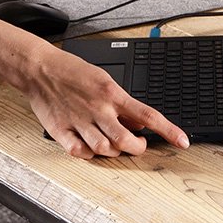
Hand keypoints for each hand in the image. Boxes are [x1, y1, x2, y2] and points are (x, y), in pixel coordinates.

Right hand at [22, 45, 188, 158]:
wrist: (40, 68)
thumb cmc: (72, 71)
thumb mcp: (104, 79)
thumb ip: (121, 103)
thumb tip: (140, 122)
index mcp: (111, 94)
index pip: (148, 115)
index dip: (168, 130)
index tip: (182, 141)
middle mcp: (97, 109)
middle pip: (127, 140)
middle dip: (138, 148)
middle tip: (139, 145)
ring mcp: (79, 122)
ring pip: (105, 149)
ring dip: (115, 152)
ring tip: (116, 145)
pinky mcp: (61, 131)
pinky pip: (80, 152)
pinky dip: (89, 155)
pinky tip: (91, 148)